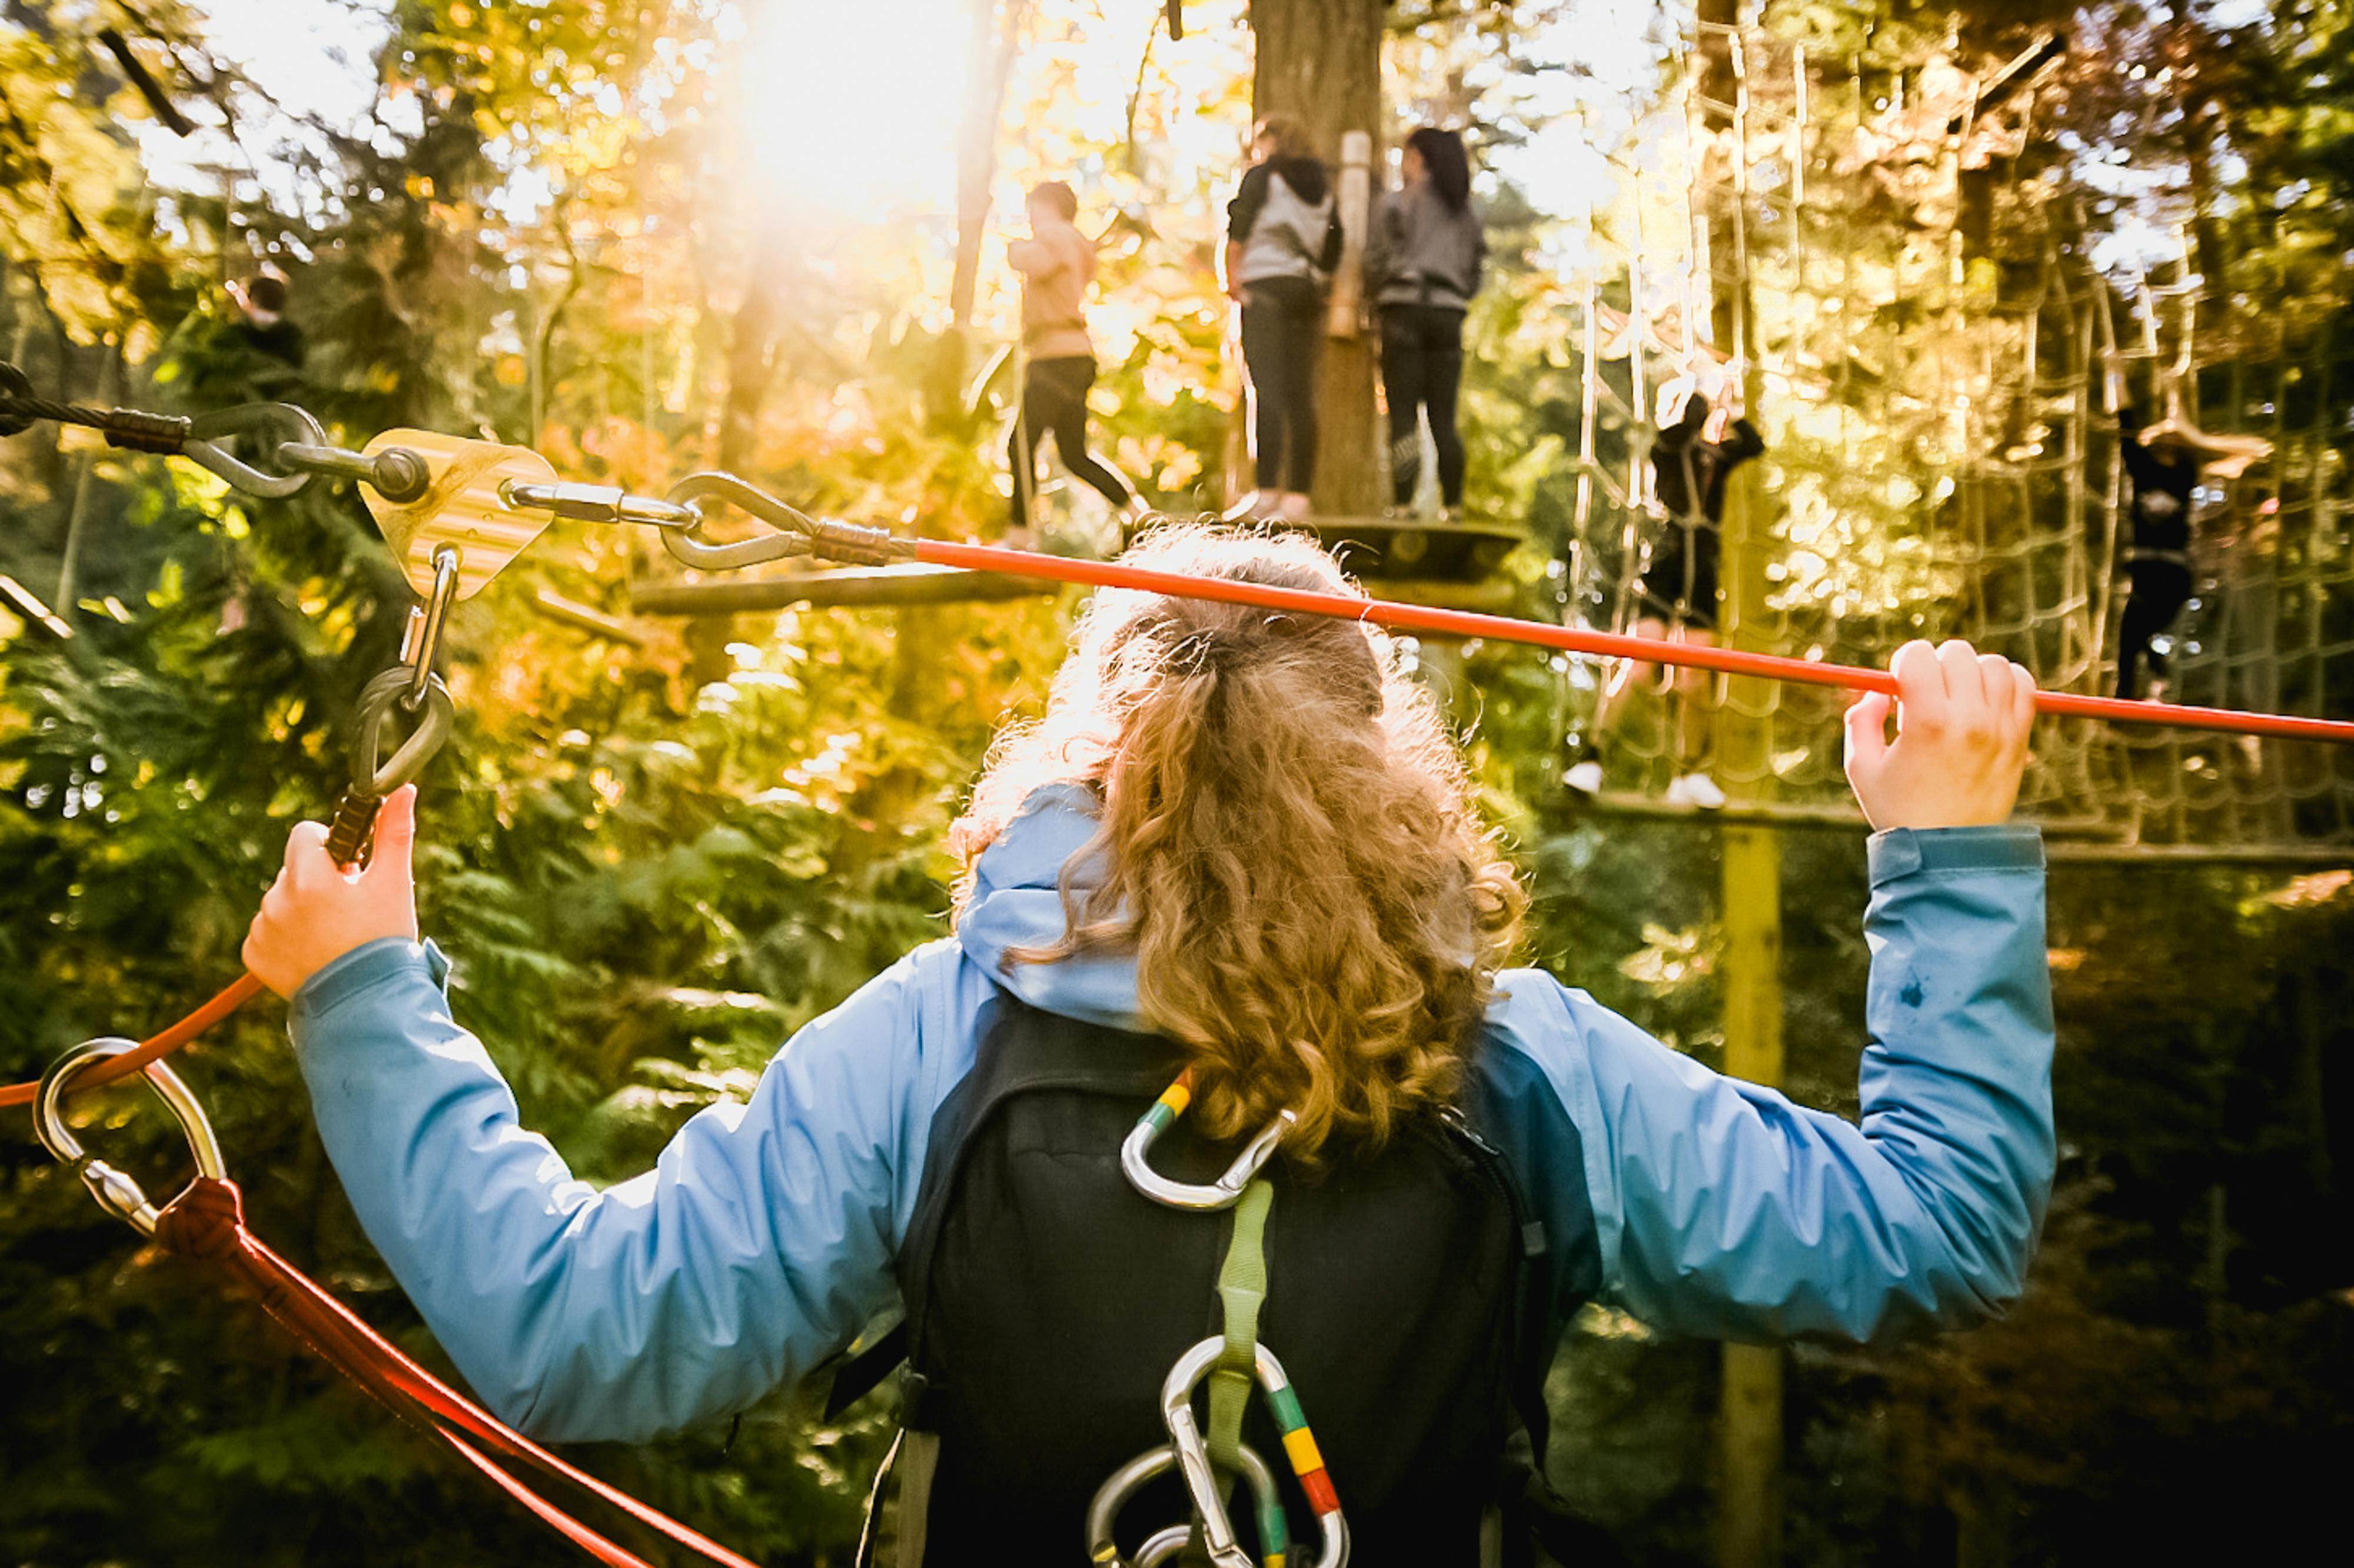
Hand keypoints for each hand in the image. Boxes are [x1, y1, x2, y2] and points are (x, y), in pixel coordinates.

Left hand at [242, 785, 420, 998]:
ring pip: (279, 900)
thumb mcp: (393, 884)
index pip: (305, 834)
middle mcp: (278, 901)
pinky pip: (265, 931)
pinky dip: (284, 936)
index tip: (346, 869)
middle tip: (345, 908)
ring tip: (331, 934)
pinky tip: (312, 951)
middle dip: (316, 880)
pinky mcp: (254, 955)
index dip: (328, 846)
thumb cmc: (385, 941)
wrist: (366, 1004)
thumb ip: (394, 833)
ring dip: (300, 907)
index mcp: (311, 879)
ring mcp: (263, 929)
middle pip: (293, 869)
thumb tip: (404, 789)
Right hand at [1843, 640, 2035, 831]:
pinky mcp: (2019, 738)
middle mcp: (1969, 718)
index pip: (1918, 654)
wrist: (1948, 852)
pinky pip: (2023, 684)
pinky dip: (2006, 680)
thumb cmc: (1899, 809)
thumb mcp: (1861, 766)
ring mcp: (2000, 727)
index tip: (1900, 686)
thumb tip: (1879, 691)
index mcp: (1926, 721)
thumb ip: (1860, 719)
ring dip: (1971, 671)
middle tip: (1927, 693)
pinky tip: (1986, 697)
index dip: (1902, 664)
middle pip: (1956, 653)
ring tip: (1958, 696)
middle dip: (1935, 665)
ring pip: (1992, 664)